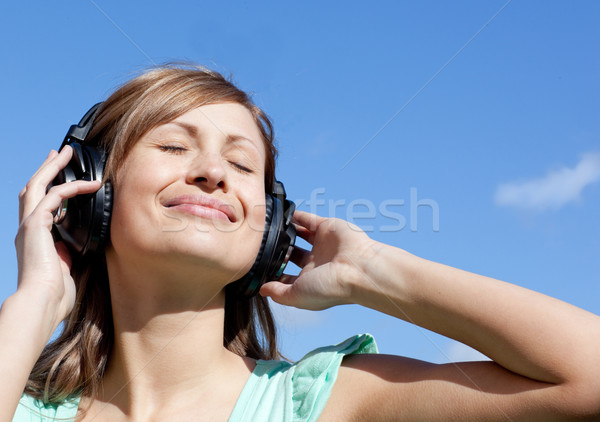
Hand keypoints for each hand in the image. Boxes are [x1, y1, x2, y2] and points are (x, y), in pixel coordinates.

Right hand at [14, 146, 100, 330]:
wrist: (42, 303)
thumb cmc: (55, 295)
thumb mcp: (67, 267)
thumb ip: (70, 252)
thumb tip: (80, 244)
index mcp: (35, 238)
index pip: (39, 205)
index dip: (49, 188)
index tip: (62, 176)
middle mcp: (28, 228)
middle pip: (32, 188)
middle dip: (46, 168)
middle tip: (59, 153)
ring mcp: (29, 225)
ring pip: (37, 185)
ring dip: (53, 167)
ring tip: (66, 153)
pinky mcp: (35, 225)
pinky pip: (54, 196)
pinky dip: (72, 186)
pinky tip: (89, 184)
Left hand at [260, 210, 377, 309]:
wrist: (357, 269)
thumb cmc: (330, 287)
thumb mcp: (297, 296)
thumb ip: (278, 293)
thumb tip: (262, 290)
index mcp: (309, 281)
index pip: (287, 277)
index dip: (273, 273)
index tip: (256, 267)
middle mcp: (315, 263)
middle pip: (292, 255)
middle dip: (278, 251)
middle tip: (260, 245)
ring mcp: (321, 244)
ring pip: (298, 235)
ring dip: (285, 232)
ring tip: (269, 227)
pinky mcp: (326, 227)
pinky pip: (307, 219)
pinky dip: (295, 216)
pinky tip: (281, 214)